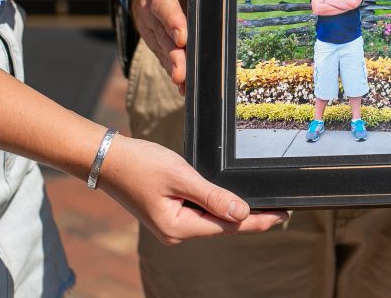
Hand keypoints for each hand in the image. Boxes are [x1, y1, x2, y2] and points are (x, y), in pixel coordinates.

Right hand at [100, 135, 287, 243]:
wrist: (107, 158)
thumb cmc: (140, 164)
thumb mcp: (181, 176)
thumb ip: (213, 196)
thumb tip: (243, 212)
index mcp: (178, 227)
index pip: (229, 226)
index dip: (258, 221)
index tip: (283, 216)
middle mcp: (175, 232)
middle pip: (222, 226)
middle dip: (250, 217)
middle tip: (280, 208)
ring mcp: (170, 225)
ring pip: (211, 219)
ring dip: (233, 211)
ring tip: (262, 205)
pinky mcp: (167, 214)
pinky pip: (199, 212)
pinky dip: (216, 205)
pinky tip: (230, 199)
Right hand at [131, 0, 188, 92]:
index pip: (165, 7)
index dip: (173, 22)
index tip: (182, 37)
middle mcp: (151, 15)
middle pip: (162, 37)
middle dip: (174, 56)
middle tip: (182, 73)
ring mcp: (151, 32)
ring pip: (162, 51)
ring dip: (173, 68)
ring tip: (184, 83)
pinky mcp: (155, 44)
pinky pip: (163, 59)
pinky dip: (173, 73)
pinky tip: (184, 88)